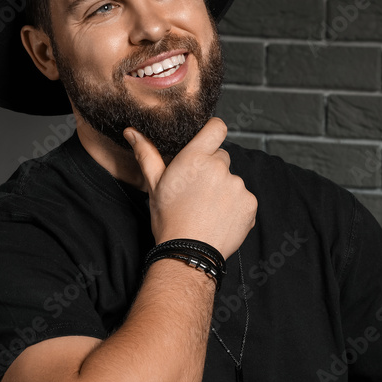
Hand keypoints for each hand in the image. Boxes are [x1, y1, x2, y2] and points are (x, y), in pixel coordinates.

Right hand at [124, 118, 256, 258]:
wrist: (188, 253)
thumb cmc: (169, 219)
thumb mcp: (154, 185)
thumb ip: (147, 154)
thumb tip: (132, 132)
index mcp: (196, 158)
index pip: (216, 127)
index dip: (213, 132)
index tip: (207, 142)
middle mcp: (220, 167)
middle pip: (222, 158)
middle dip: (213, 170)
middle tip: (198, 191)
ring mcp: (238, 186)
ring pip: (232, 180)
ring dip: (224, 190)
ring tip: (208, 209)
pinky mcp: (250, 204)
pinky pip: (244, 199)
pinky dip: (235, 207)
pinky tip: (220, 219)